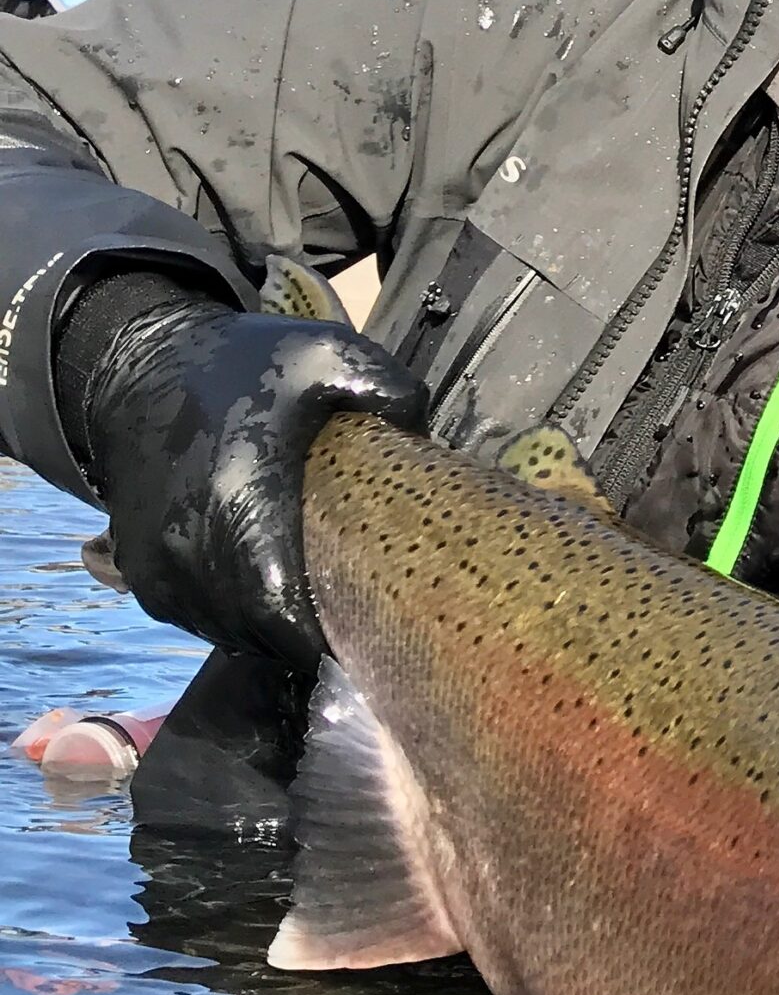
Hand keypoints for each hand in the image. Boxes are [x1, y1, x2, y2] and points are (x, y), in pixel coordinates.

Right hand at [72, 291, 425, 672]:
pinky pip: (191, 616)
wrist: (140, 364)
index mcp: (243, 508)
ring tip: (311, 609)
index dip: (326, 640)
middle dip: (306, 639)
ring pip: (223, 631)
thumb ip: (389, 390)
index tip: (367, 634)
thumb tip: (425, 436)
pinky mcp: (136, 569)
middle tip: (352, 623)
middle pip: (258, 635)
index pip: (283, 618)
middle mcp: (189, 551)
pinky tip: (264, 592)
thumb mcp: (329, 354)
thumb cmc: (246, 365)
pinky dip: (229, 616)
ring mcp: (156, 566)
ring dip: (267, 630)